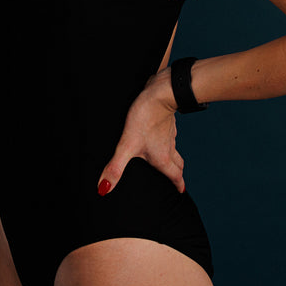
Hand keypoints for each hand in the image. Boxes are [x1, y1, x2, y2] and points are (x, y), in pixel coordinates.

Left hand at [97, 68, 185, 195]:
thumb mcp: (127, 145)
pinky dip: (168, 141)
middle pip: (178, 164)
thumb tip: (104, 189)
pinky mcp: (167, 121)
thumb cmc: (145, 119)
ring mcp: (169, 133)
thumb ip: (115, 167)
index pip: (174, 175)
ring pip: (175, 149)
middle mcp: (169, 147)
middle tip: (176, 179)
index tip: (181, 191)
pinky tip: (160, 137)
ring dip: (174, 157)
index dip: (178, 185)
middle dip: (177, 173)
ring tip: (168, 160)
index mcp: (162, 157)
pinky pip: (171, 135)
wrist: (160, 94)